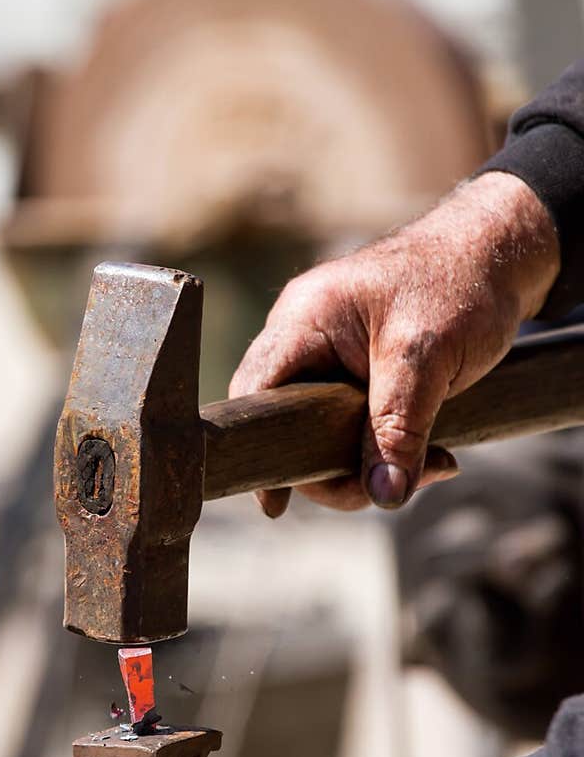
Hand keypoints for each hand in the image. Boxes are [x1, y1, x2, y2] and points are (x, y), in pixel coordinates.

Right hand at [230, 172, 559, 515]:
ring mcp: (327, 355)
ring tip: (431, 465)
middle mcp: (304, 336)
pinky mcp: (353, 371)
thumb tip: (384, 497)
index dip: (263, 450)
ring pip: (323, 434)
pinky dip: (383, 450)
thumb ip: (399, 432)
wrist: (501, 252)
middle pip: (288, 426)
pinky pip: (349, 426)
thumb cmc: (461, 284)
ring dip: (368, 464)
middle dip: (334, 469)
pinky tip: (426, 454)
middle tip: (389, 488)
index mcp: (305, 320)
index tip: (276, 504)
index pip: (256, 393)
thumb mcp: (428, 362)